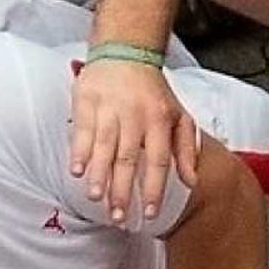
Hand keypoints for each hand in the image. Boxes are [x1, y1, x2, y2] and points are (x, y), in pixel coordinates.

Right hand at [70, 57, 197, 223]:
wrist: (127, 51)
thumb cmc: (154, 92)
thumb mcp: (179, 116)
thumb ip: (187, 149)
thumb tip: (192, 182)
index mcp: (159, 120)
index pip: (158, 160)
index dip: (154, 189)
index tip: (150, 214)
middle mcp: (135, 115)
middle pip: (129, 158)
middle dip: (123, 190)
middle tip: (118, 217)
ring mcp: (109, 107)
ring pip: (104, 146)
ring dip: (100, 174)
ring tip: (97, 197)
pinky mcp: (86, 99)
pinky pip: (82, 129)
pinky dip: (79, 151)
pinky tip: (77, 170)